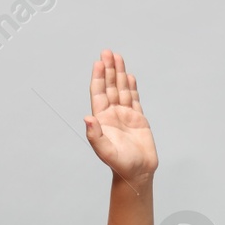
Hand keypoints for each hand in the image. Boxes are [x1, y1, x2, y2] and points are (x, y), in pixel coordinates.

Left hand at [84, 48, 157, 188]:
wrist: (137, 173)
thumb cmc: (120, 164)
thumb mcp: (104, 151)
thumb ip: (95, 135)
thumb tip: (87, 118)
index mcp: (103, 119)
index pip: (99, 93)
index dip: (98, 77)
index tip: (99, 62)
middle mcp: (112, 114)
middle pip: (109, 87)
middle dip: (109, 69)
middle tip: (108, 52)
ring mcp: (125, 116)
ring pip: (121, 90)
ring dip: (119, 74)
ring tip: (118, 57)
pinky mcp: (138, 119)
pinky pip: (134, 99)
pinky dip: (131, 87)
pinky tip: (129, 76)